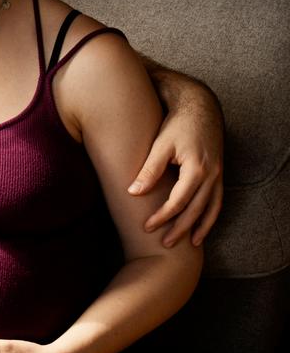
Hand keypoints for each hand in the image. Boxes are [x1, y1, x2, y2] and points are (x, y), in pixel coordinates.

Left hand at [129, 92, 223, 247]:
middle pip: (196, 210)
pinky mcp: (219, 174)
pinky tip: (201, 228)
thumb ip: (149, 170)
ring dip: (200, 228)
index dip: (162, 216)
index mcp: (197, 169)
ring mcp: (218, 175)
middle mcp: (212, 175)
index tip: (146, 227)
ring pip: (211, 208)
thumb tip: (133, 193)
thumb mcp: (160, 145)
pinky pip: (218, 201)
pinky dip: (211, 216)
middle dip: (180, 228)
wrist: (200, 107)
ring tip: (189, 245)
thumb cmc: (176, 125)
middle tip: (164, 244)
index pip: (178, 201)